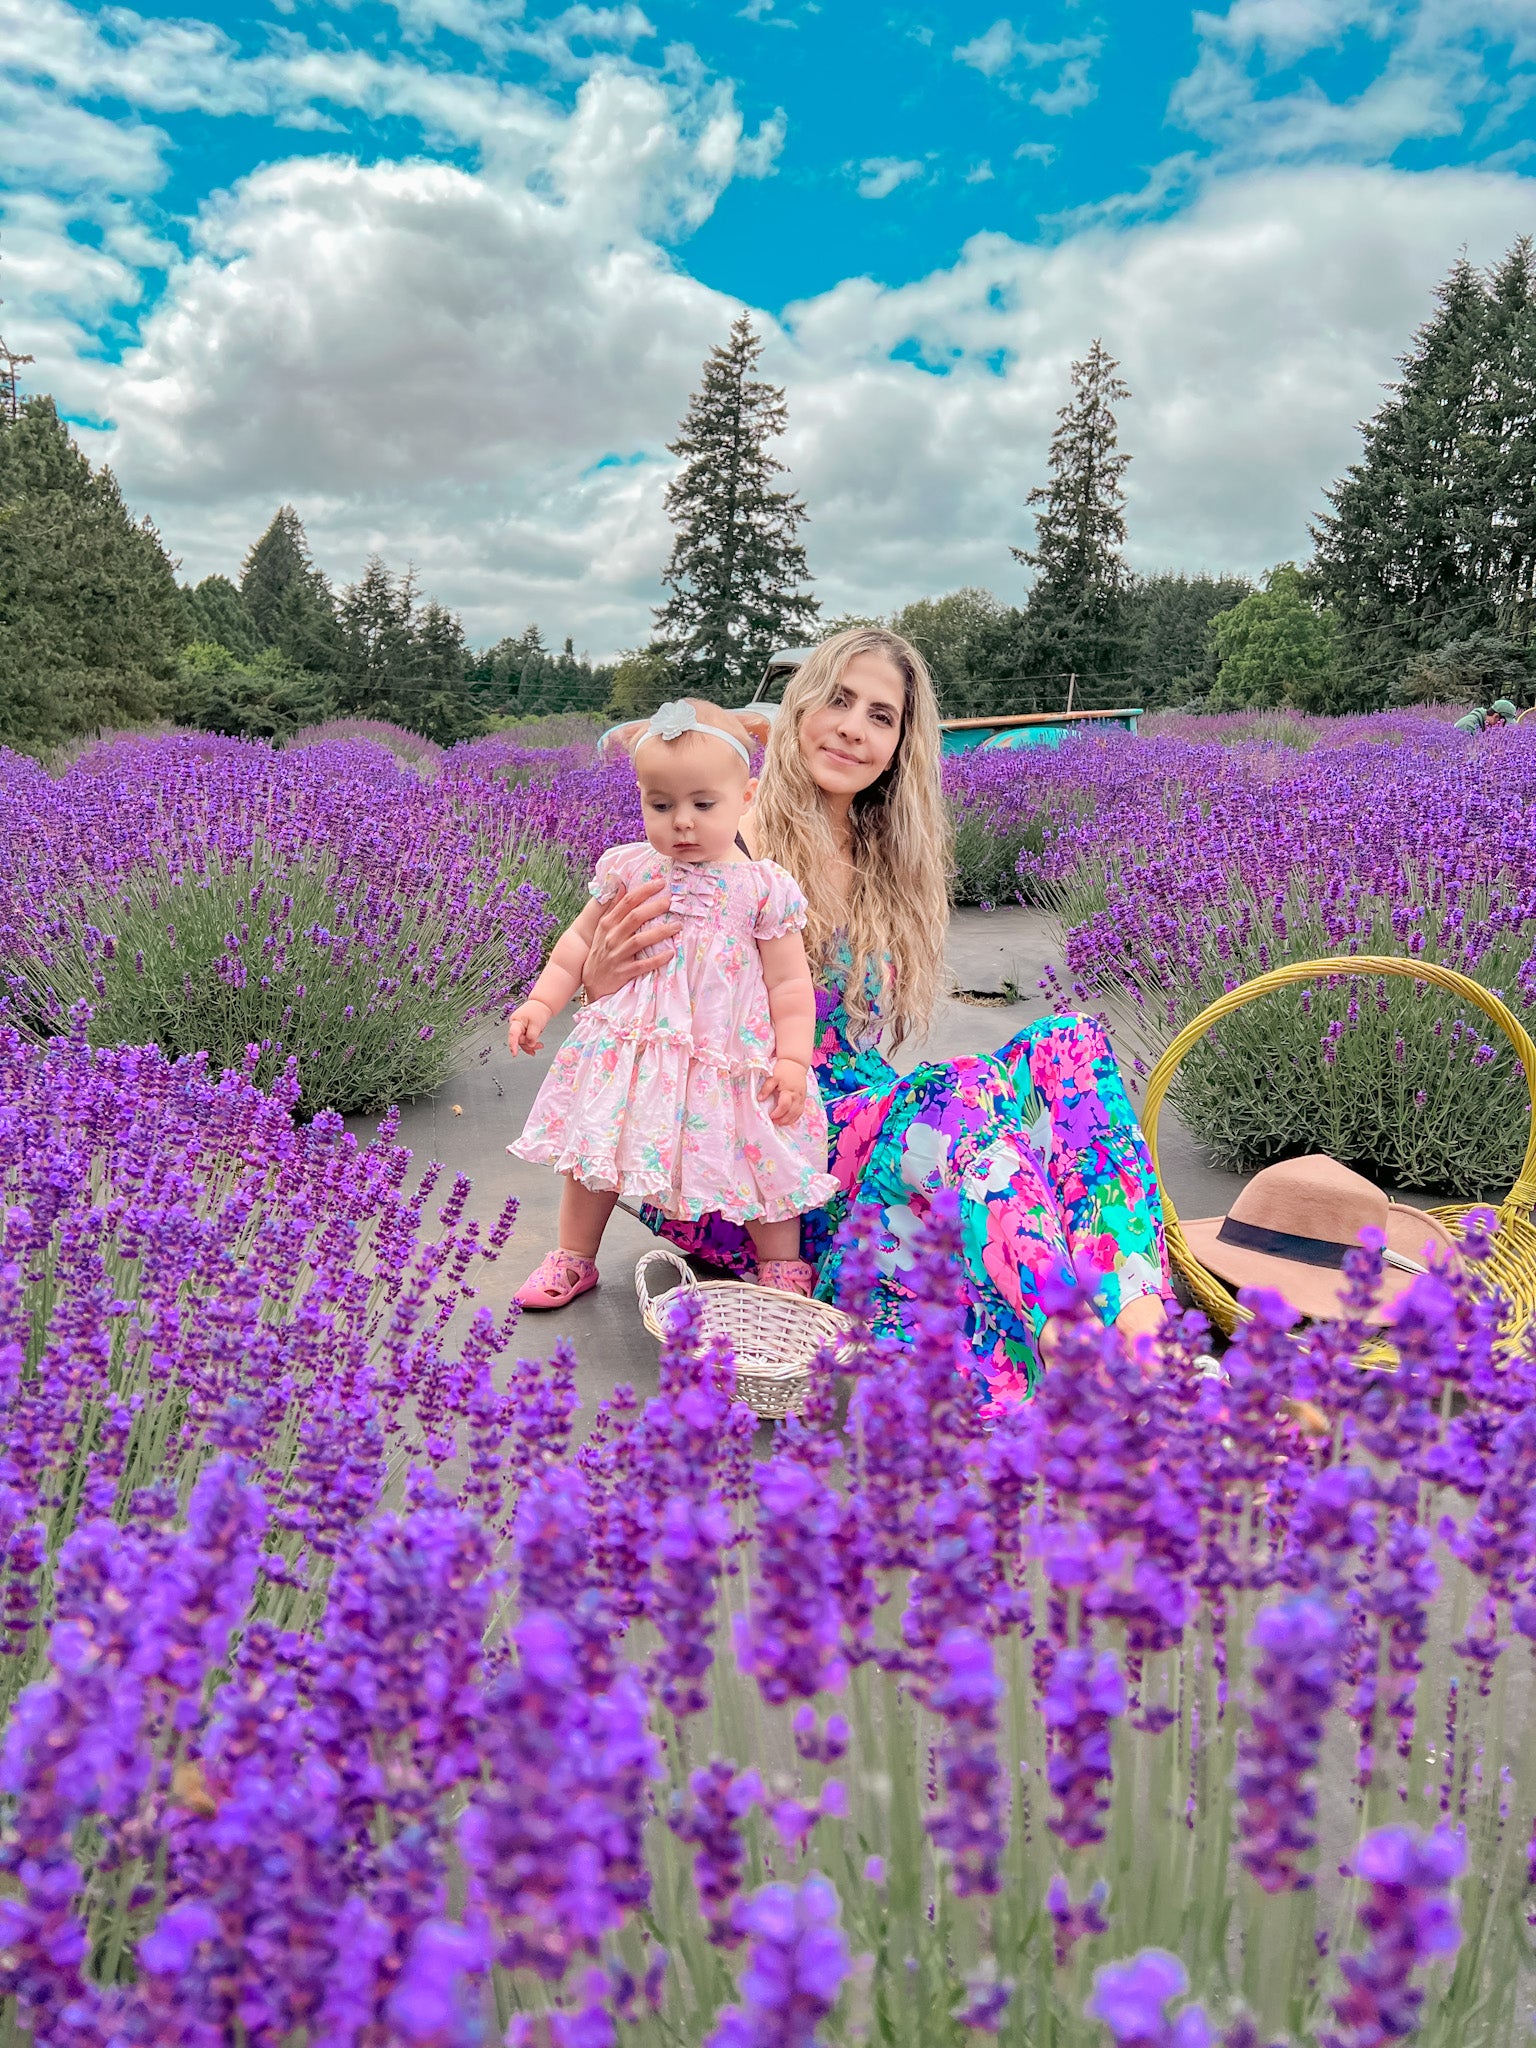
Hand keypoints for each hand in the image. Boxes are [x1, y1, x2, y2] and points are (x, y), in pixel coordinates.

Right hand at [507, 1001, 550, 1055]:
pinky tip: (534, 1049)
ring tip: (540, 1045)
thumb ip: (532, 1036)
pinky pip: (525, 1040)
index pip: (513, 1035)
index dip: (513, 1045)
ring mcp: (519, 1029)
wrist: (542, 1005)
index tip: (514, 1054)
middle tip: (539, 1045)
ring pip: (522, 1042)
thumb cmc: (538, 1011)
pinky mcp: (523, 1031)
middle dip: (529, 1045)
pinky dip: (530, 1044)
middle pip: (519, 1040)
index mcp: (516, 1021)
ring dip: (531, 1045)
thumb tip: (529, 1045)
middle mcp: (515, 1026)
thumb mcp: (537, 1024)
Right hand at [583, 879, 680, 999]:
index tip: (660, 882)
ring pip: (639, 940)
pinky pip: (642, 965)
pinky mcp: (623, 972)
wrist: (592, 982)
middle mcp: (611, 937)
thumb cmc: (601, 952)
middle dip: (654, 908)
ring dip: (660, 932)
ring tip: (677, 926)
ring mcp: (617, 955)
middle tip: (670, 902)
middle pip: (634, 918)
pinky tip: (670, 953)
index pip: (626, 902)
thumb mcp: (602, 928)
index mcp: (607, 924)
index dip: (644, 891)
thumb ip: (612, 907)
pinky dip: (656, 959)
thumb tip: (621, 884)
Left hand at [764, 1058, 806, 1126]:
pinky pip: (800, 1111)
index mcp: (789, 1091)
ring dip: (789, 1120)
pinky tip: (788, 1119)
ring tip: (779, 1122)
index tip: (770, 1116)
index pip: (784, 1105)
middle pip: (792, 1112)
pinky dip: (795, 1117)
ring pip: (797, 1113)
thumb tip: (759, 1099)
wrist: (795, 1062)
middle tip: (773, 1122)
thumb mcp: (773, 1077)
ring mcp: (802, 1098)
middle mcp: (797, 1096)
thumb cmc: (783, 1069)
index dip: (777, 1113)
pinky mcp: (803, 1098)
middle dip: (782, 1119)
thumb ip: (766, 1088)